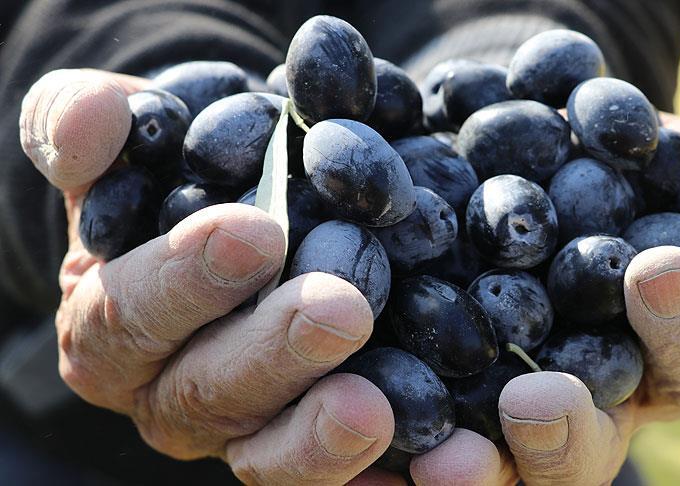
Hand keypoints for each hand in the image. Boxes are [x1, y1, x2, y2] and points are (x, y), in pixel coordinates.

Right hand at [21, 69, 397, 484]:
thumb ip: (91, 126)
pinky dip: (375, 474)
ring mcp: (245, 429)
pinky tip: (433, 461)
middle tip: (340, 309)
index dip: (184, 279)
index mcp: (111, 325)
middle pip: (208, 395)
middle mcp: (171, 393)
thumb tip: (93, 116)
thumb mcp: (134, 139)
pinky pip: (334, 473)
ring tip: (371, 406)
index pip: (129, 315)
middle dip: (272, 354)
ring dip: (319, 436)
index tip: (254, 231)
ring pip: (269, 457)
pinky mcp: (308, 443)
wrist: (247, 209)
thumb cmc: (185, 175)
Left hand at [353, 113, 679, 484]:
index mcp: (652, 350)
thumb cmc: (612, 150)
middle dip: (566, 435)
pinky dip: (391, 441)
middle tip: (535, 400)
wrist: (513, 129)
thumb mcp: (678, 154)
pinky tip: (364, 423)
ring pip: (498, 468)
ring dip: (478, 470)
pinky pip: (409, 432)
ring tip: (445, 457)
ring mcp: (498, 402)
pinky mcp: (420, 385)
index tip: (658, 266)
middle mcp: (579, 395)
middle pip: (586, 453)